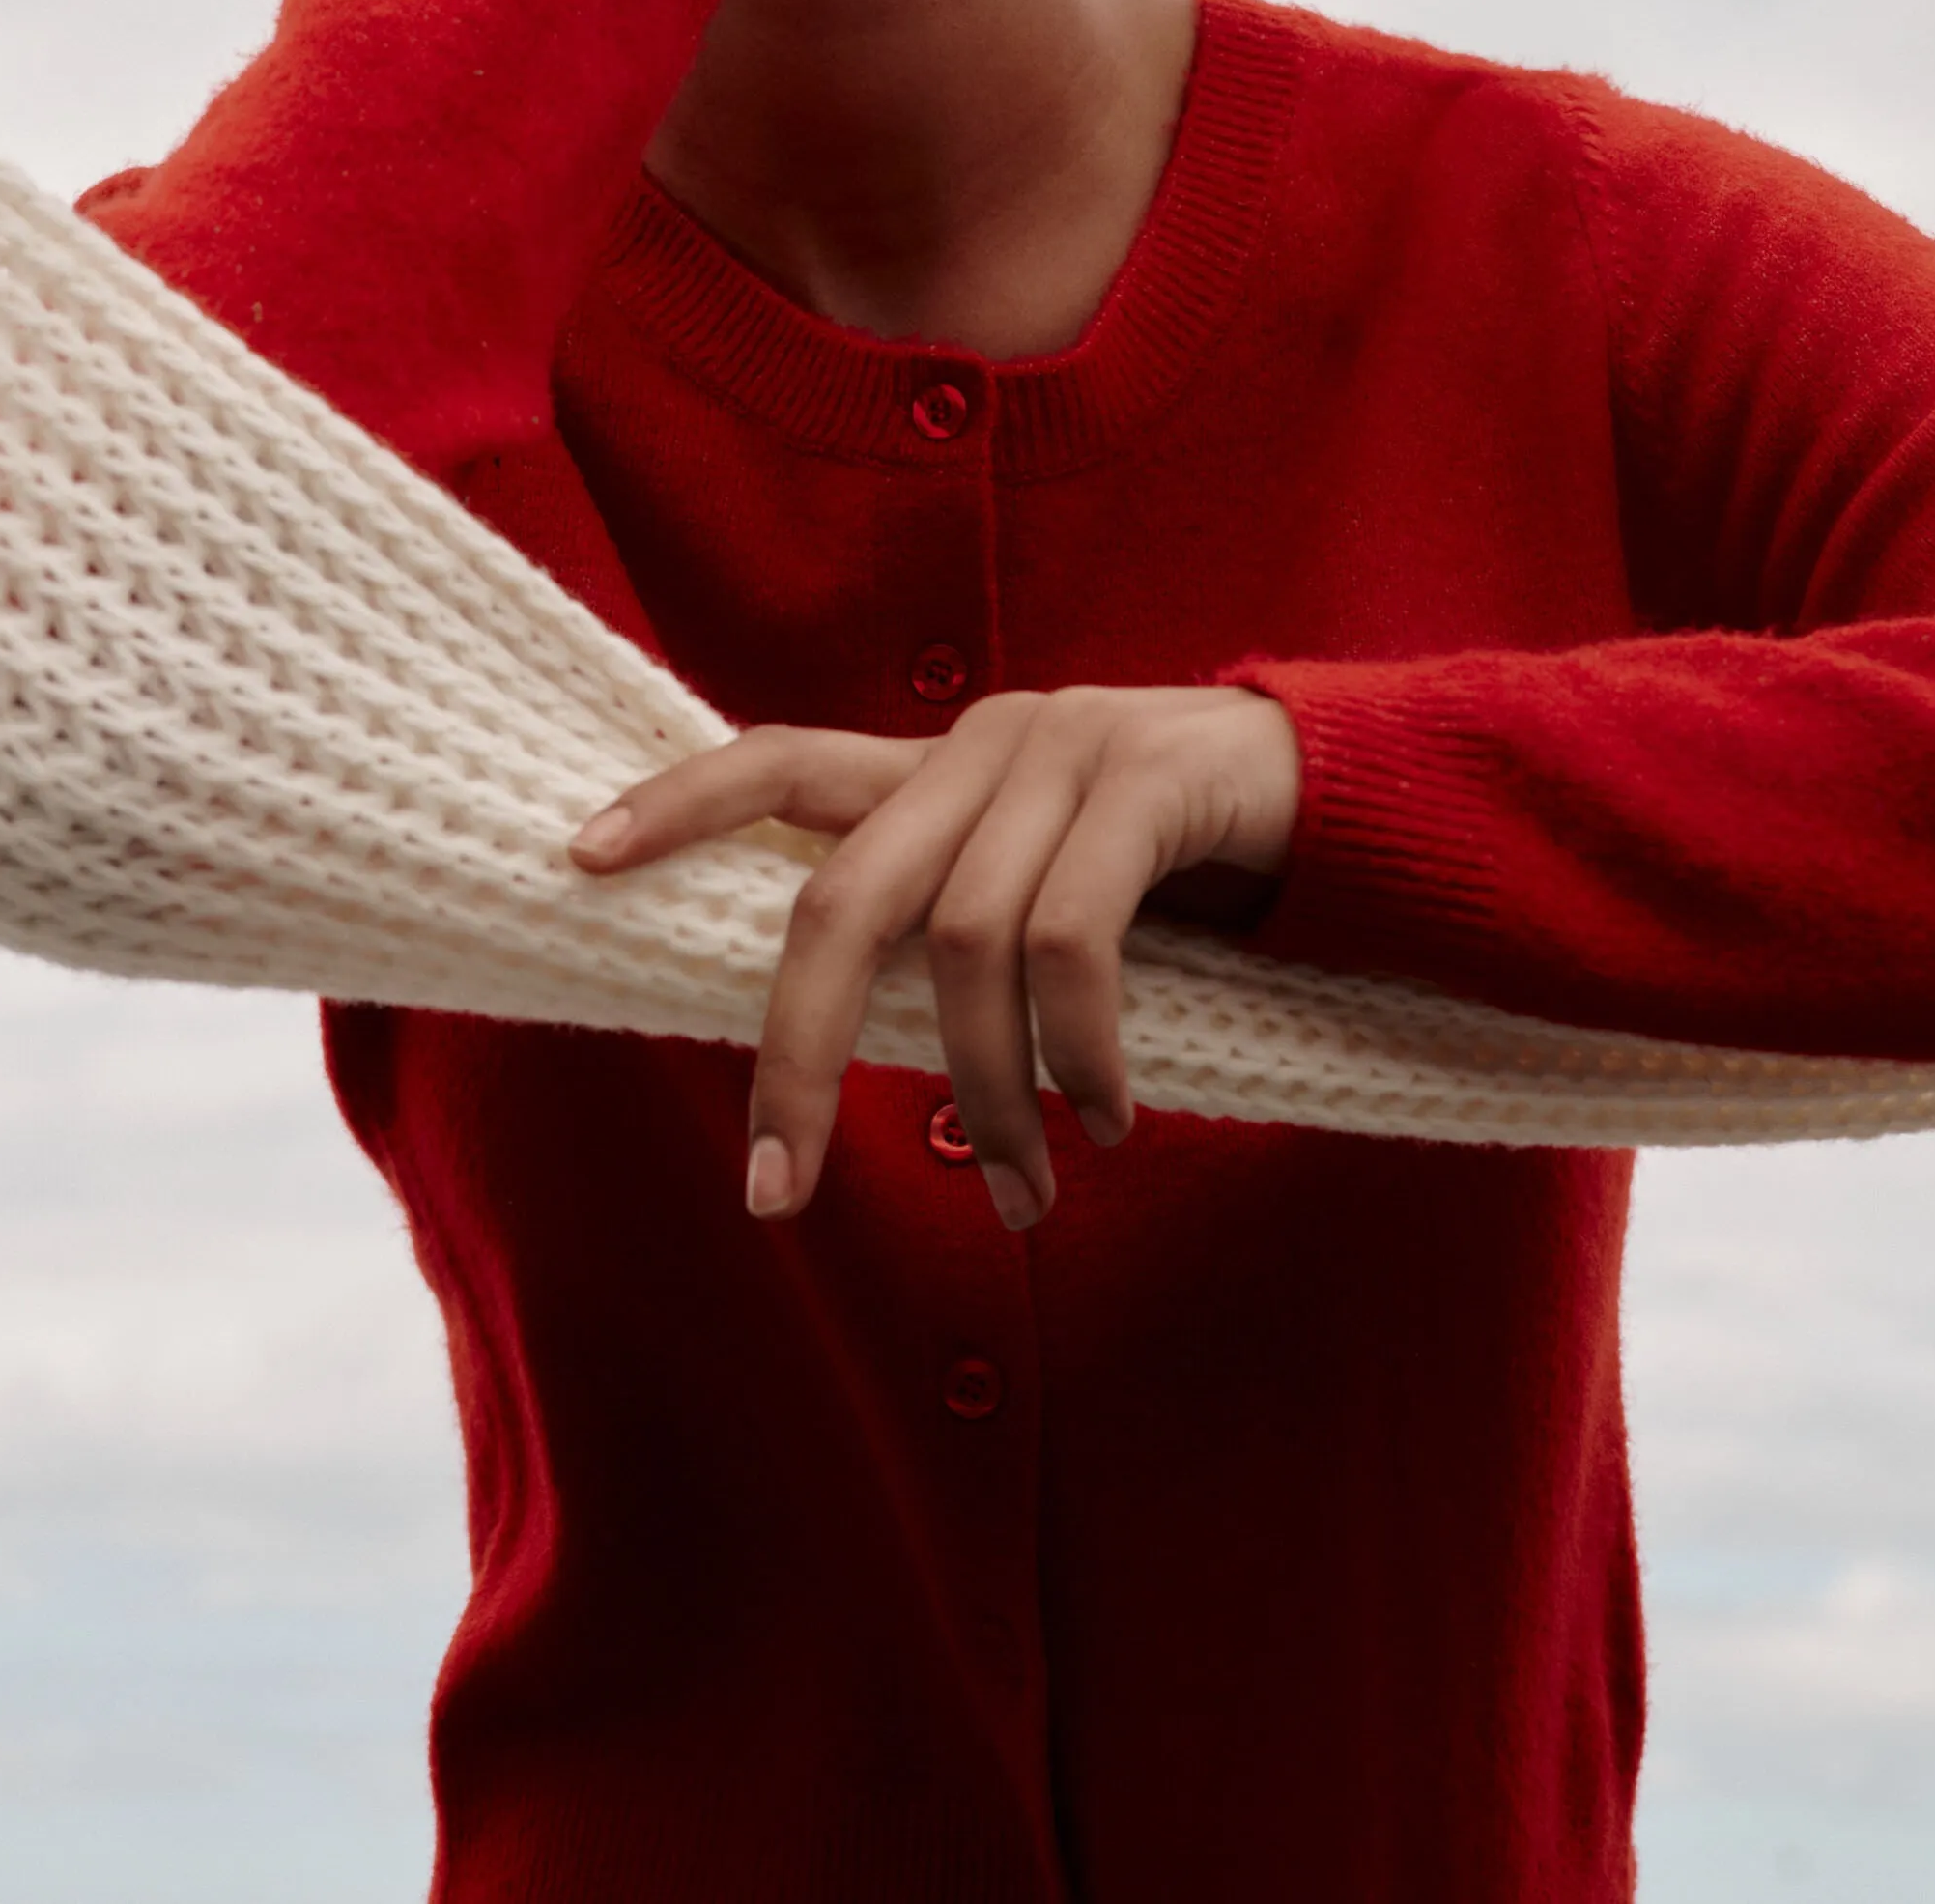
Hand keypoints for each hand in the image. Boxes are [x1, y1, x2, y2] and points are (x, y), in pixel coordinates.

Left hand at [570, 685, 1301, 1230]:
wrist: (1359, 795)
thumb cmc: (1191, 868)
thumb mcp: (1058, 884)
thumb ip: (962, 926)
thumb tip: (858, 1044)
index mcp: (947, 762)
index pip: (779, 757)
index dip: (676, 801)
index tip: (575, 859)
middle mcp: (987, 739)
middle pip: (840, 897)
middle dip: (794, 1053)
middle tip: (775, 1194)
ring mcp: (1067, 749)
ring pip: (963, 947)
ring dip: (984, 1097)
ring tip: (1023, 1195)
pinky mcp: (1149, 780)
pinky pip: (1072, 940)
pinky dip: (1079, 1052)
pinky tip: (1111, 1120)